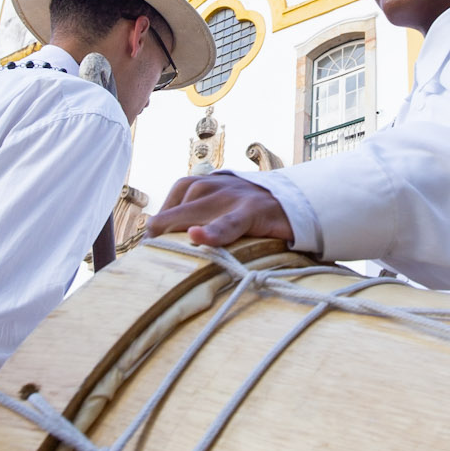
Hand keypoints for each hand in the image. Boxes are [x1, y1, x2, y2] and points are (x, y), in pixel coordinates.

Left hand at [152, 171, 294, 248]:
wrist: (299, 199)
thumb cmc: (252, 210)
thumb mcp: (221, 205)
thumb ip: (196, 214)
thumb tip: (162, 237)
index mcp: (202, 184)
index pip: (168, 204)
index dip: (157, 231)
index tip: (151, 255)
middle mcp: (213, 186)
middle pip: (174, 212)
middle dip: (159, 238)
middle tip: (150, 266)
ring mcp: (233, 197)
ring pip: (195, 212)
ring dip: (176, 234)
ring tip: (163, 255)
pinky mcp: (254, 211)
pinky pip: (229, 222)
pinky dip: (213, 231)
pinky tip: (198, 237)